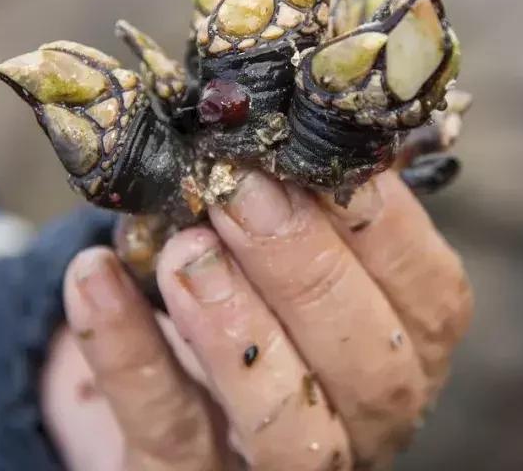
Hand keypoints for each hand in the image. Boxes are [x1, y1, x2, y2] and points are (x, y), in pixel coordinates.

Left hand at [41, 170, 472, 469]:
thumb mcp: (289, 240)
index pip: (432, 296)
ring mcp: (278, 461)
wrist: (172, 390)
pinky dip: (128, 353)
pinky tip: (90, 276)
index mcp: (409, 346)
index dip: (386, 226)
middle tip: (239, 193)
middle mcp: (367, 418)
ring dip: (239, 330)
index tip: (323, 154)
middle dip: (307, 272)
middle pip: (371, 368)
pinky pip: (165, 433)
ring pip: (290, 427)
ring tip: (182, 251)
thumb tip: (290, 90)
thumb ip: (305, 189)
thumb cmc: (253, 290)